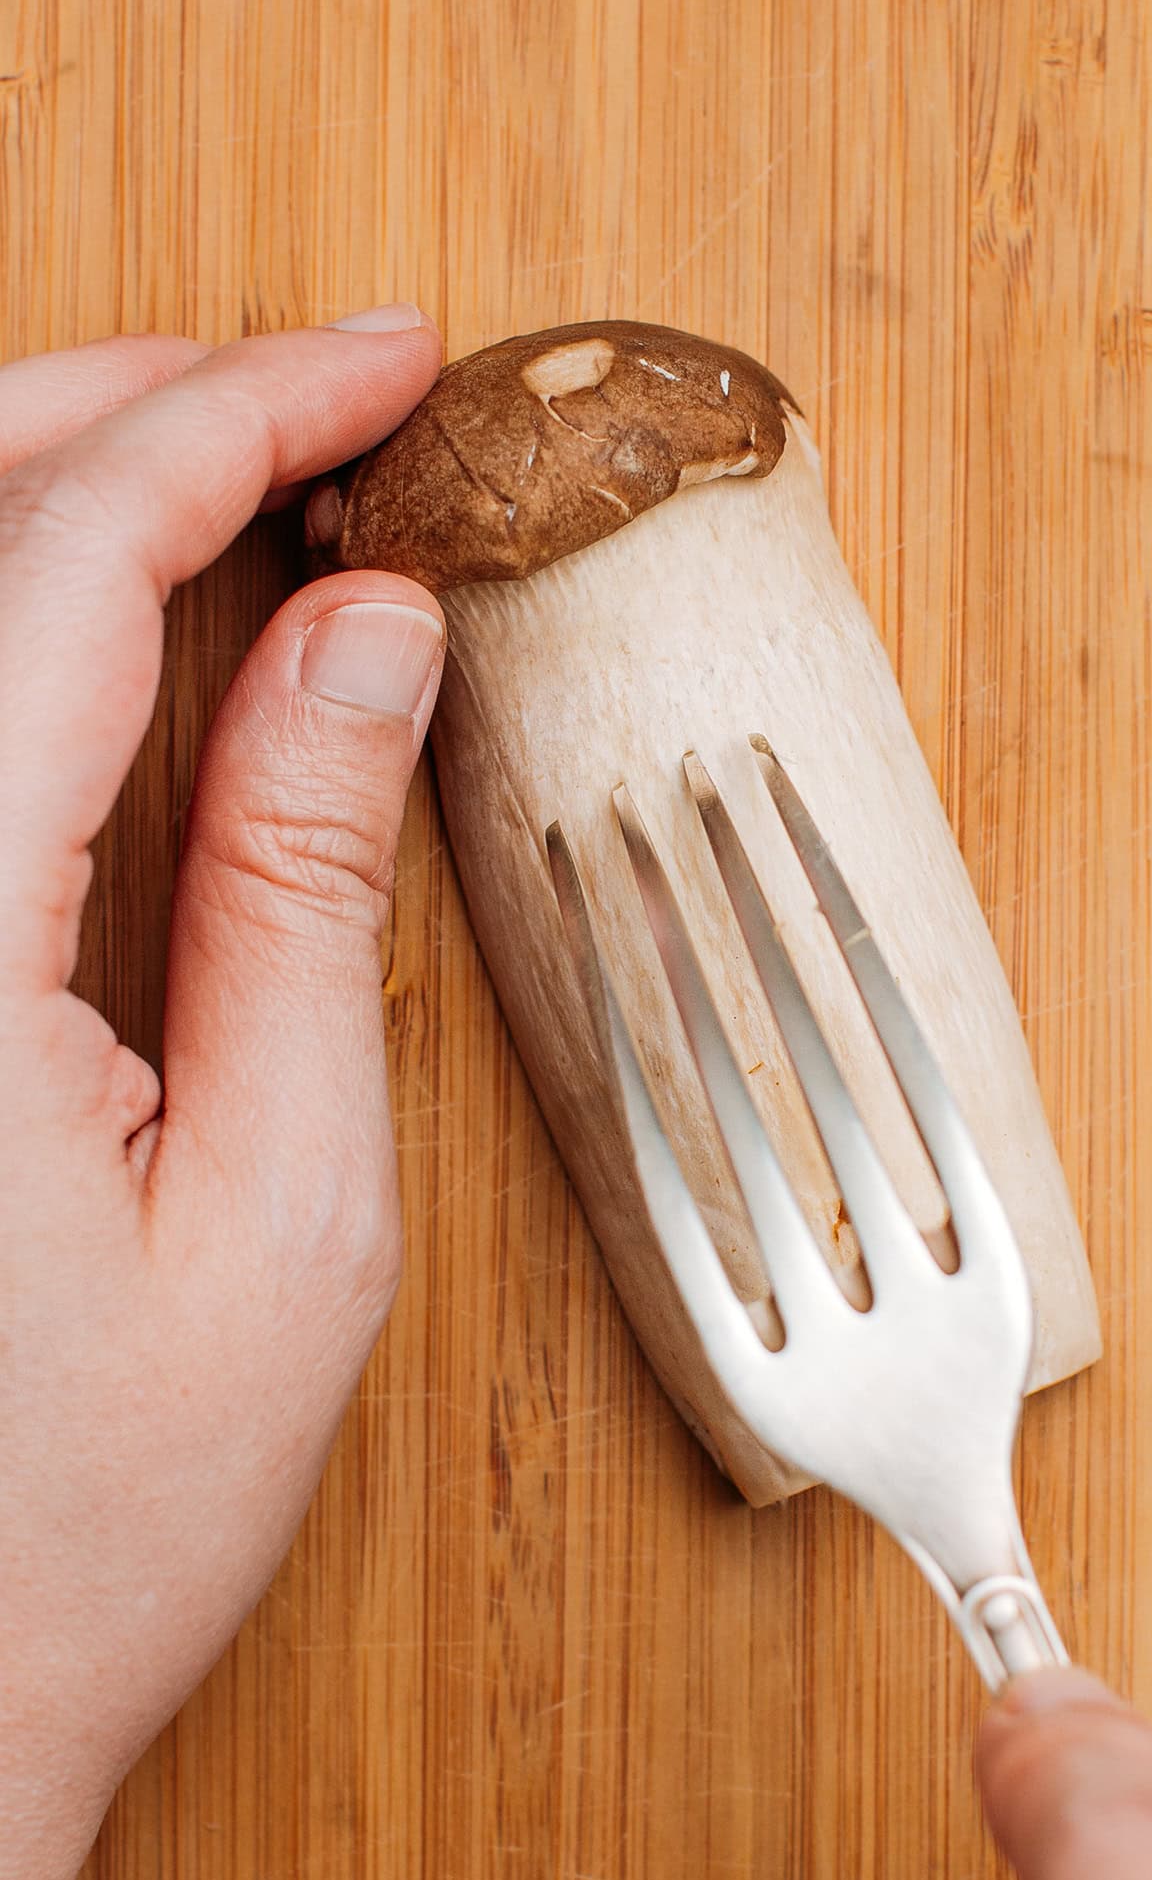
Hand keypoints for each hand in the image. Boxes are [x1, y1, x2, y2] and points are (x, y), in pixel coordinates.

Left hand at [0, 309, 446, 1879]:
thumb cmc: (84, 1514)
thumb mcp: (281, 1203)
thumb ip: (309, 884)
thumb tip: (371, 637)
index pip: (59, 562)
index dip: (240, 417)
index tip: (384, 366)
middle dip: (133, 399)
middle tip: (316, 386)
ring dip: (47, 481)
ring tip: (223, 462)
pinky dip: (3, 620)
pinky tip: (96, 620)